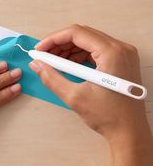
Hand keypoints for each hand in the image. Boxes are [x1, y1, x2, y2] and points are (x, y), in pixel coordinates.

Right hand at [29, 25, 152, 165]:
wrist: (129, 133)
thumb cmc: (107, 116)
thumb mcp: (74, 97)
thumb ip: (51, 78)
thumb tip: (36, 64)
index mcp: (112, 52)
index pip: (77, 33)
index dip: (54, 39)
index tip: (39, 49)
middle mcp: (120, 48)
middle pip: (83, 35)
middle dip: (60, 44)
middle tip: (44, 55)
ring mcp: (122, 54)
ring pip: (88, 42)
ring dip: (68, 49)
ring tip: (54, 61)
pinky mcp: (120, 61)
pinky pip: (95, 51)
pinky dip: (79, 56)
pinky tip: (68, 65)